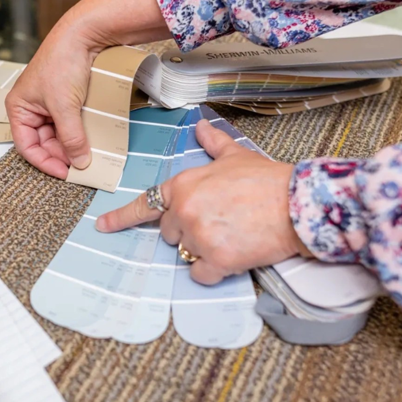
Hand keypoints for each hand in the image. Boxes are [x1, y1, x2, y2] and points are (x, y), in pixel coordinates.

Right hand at [6, 13, 96, 177]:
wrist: (84, 35)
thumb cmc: (62, 62)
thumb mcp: (65, 107)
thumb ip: (71, 137)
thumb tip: (79, 161)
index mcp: (19, 108)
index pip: (26, 146)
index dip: (45, 162)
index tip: (65, 173)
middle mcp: (32, 107)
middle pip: (44, 142)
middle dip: (62, 153)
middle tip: (81, 165)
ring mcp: (50, 103)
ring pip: (59, 134)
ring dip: (73, 143)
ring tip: (89, 152)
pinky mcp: (67, 98)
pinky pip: (71, 122)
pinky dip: (81, 132)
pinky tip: (92, 138)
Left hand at [96, 119, 310, 283]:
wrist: (298, 204)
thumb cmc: (268, 181)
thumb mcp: (236, 156)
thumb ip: (213, 144)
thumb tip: (201, 126)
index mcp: (184, 184)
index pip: (146, 203)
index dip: (123, 217)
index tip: (103, 227)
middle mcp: (185, 210)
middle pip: (171, 233)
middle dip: (191, 230)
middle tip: (222, 220)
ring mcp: (198, 236)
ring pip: (187, 254)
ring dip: (206, 250)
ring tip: (234, 233)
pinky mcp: (215, 259)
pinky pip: (201, 274)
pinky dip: (215, 270)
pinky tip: (234, 254)